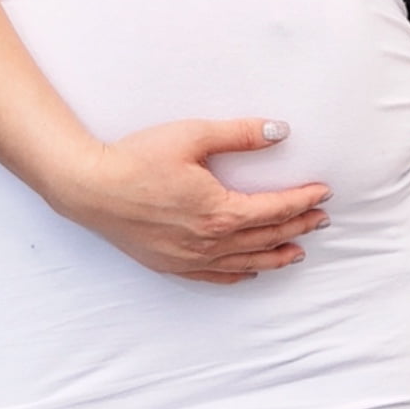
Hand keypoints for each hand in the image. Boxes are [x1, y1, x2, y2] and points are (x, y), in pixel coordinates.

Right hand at [47, 119, 331, 284]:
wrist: (87, 188)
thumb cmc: (135, 160)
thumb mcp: (192, 137)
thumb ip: (239, 135)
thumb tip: (280, 131)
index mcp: (221, 212)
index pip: (275, 209)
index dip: (303, 201)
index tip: (323, 193)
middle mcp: (211, 242)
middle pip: (267, 237)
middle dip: (298, 227)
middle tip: (321, 220)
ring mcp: (191, 259)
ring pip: (246, 262)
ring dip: (276, 256)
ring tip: (298, 251)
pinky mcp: (171, 265)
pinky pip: (215, 277)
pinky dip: (239, 274)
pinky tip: (251, 271)